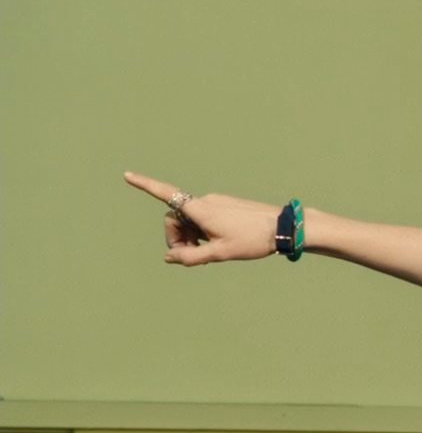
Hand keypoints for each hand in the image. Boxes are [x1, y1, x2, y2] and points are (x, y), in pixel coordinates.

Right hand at [124, 172, 281, 265]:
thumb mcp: (220, 253)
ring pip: (189, 220)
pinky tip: (219, 243)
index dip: (145, 185)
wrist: (284, 226)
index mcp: (200, 209)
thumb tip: (169, 257)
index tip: (127, 175)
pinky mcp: (225, 206)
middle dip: (176, 237)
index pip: (165, 194)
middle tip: (192, 255)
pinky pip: (203, 218)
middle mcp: (205, 201)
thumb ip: (191, 257)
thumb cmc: (253, 240)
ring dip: (190, 236)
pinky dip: (202, 231)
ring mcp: (215, 202)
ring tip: (210, 251)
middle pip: (175, 218)